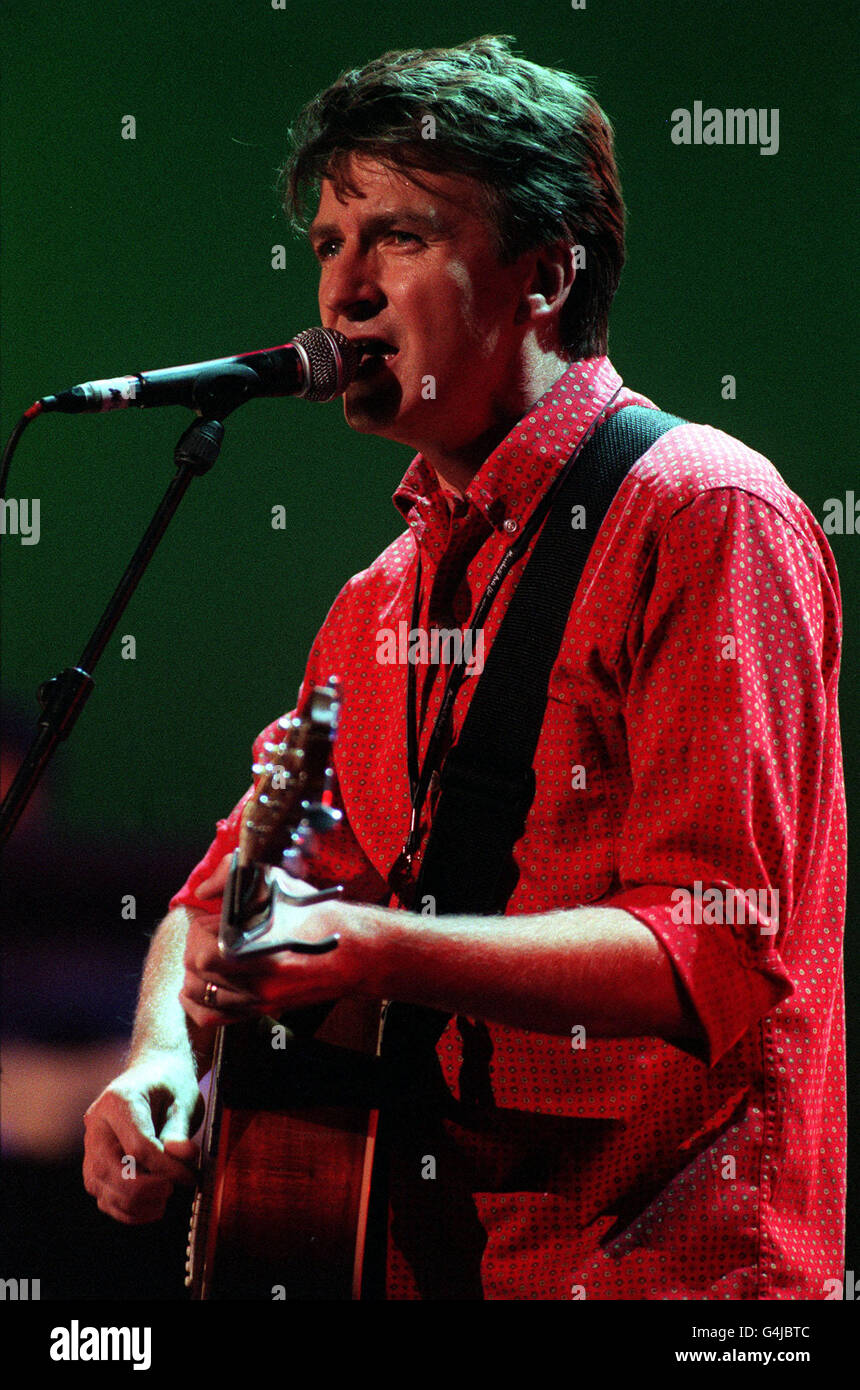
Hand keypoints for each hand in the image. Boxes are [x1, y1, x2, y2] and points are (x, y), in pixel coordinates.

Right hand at [83, 1055, 200, 1223]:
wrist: (153, 1073)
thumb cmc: (169, 1084)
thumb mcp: (183, 1099)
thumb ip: (180, 1131)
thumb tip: (183, 1157)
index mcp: (118, 1101)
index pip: (138, 1146)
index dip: (166, 1167)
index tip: (191, 1176)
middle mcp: (96, 1125)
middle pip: (113, 1171)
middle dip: (147, 1189)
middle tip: (176, 1188)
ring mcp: (91, 1147)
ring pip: (103, 1188)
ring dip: (136, 1204)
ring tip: (166, 1199)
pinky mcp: (94, 1165)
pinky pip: (103, 1196)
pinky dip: (125, 1209)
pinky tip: (151, 1206)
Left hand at [181, 867, 370, 1027]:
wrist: (354, 951)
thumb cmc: (318, 916)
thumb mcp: (277, 884)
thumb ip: (232, 877)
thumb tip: (203, 889)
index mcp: (258, 950)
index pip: (201, 951)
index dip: (200, 930)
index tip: (213, 918)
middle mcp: (256, 981)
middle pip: (195, 972)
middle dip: (194, 948)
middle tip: (208, 934)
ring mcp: (259, 1000)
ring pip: (199, 996)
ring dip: (194, 972)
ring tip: (207, 955)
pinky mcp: (263, 1010)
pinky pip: (213, 1017)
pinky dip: (199, 1001)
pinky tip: (205, 983)